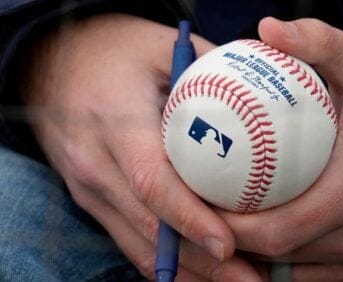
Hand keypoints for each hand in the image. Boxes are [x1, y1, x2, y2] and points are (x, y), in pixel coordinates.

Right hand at [20, 14, 260, 279]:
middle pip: (147, 227)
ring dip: (189, 273)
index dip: (189, 218)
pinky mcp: (92, 200)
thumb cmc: (118, 52)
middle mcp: (95, 163)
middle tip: (251, 281)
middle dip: (200, 264)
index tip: (228, 246)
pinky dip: (167, 263)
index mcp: (114, 120)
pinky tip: (204, 271)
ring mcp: (89, 188)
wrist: (55, 64)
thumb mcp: (164, 48)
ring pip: (137, 245)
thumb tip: (265, 102)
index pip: (151, 181)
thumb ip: (211, 75)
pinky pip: (129, 240)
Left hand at [217, 17, 342, 280]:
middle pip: (276, 258)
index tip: (199, 203)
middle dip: (232, 243)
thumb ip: (318, 42)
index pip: (271, 231)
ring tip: (228, 228)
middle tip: (205, 213)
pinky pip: (312, 280)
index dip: (225, 227)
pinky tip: (264, 244)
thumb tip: (267, 29)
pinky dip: (282, 267)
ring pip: (291, 275)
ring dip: (254, 259)